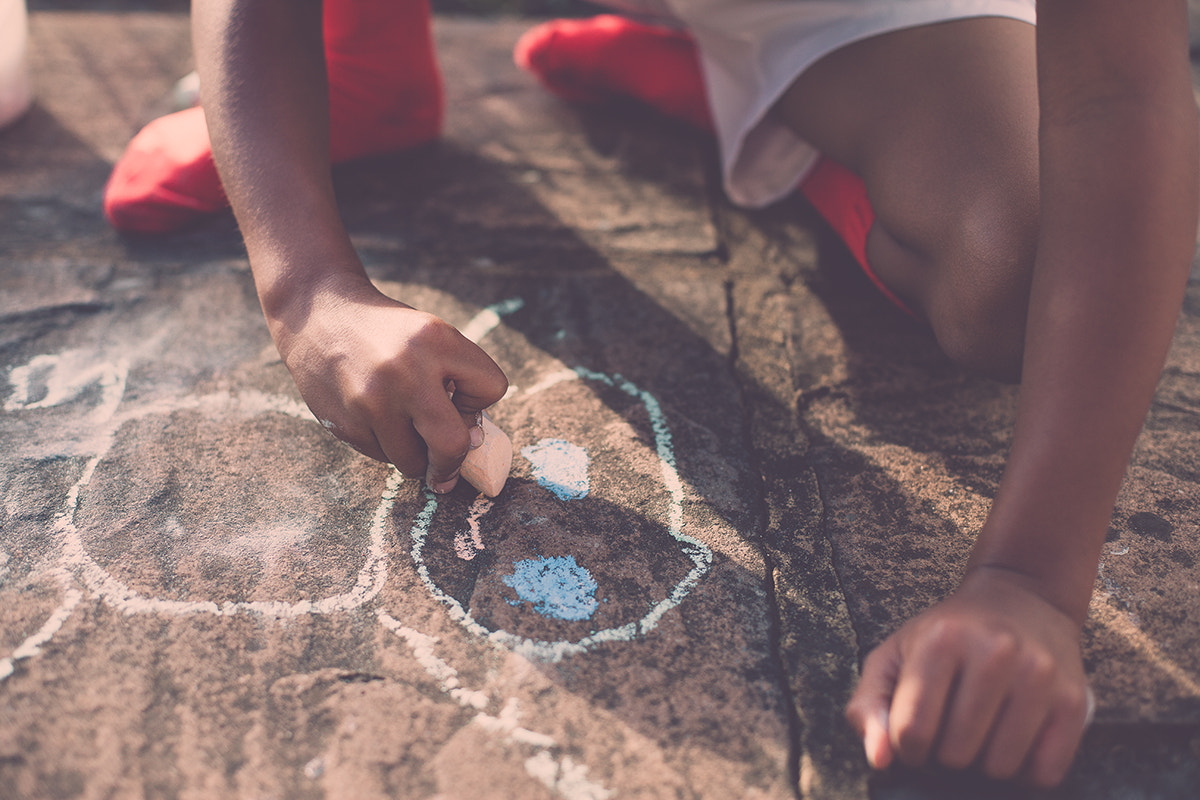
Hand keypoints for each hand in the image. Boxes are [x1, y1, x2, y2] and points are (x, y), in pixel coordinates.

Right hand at [270, 273, 508, 491]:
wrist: (317, 316)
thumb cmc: (387, 333)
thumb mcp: (431, 336)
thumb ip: (458, 380)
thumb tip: (472, 443)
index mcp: (437, 340)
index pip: (491, 388)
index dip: (480, 399)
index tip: (461, 399)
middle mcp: (405, 372)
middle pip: (452, 444)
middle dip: (453, 461)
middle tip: (448, 466)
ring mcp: (372, 401)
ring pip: (413, 462)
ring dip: (416, 456)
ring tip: (405, 431)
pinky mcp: (346, 423)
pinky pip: (381, 457)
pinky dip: (386, 447)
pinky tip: (376, 419)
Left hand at [845, 566, 1091, 786]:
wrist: (1021, 598)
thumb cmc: (946, 635)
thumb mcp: (893, 655)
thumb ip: (869, 706)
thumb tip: (879, 759)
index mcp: (942, 641)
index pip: (912, 731)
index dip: (907, 747)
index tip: (914, 734)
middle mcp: (995, 653)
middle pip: (956, 754)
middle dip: (945, 753)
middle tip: (951, 727)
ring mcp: (1039, 676)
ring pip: (1000, 768)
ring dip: (984, 763)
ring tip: (981, 730)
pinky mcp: (1073, 700)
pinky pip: (1044, 772)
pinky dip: (1024, 769)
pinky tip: (1013, 738)